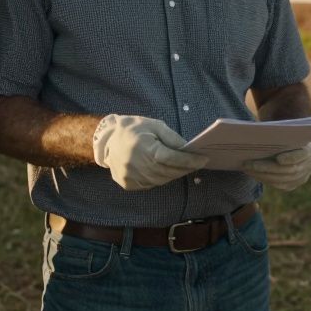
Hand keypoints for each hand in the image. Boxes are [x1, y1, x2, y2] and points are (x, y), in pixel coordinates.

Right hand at [92, 114, 207, 190]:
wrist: (107, 140)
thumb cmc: (134, 129)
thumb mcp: (154, 125)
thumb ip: (172, 138)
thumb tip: (188, 149)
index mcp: (143, 147)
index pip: (171, 158)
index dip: (189, 160)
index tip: (204, 159)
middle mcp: (136, 164)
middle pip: (168, 171)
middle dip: (185, 168)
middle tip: (197, 163)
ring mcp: (130, 176)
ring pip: (161, 180)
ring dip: (175, 174)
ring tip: (184, 167)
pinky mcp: (127, 184)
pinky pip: (150, 184)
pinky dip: (161, 178)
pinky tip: (166, 170)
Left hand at [242, 140, 310, 190]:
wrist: (297, 144)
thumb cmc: (289, 134)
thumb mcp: (289, 131)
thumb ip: (281, 135)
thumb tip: (261, 134)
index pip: (303, 155)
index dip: (291, 158)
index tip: (278, 159)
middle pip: (289, 170)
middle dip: (267, 168)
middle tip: (250, 164)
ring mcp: (304, 176)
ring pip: (283, 180)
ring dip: (263, 176)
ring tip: (248, 169)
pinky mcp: (296, 184)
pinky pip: (281, 186)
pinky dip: (267, 180)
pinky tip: (255, 174)